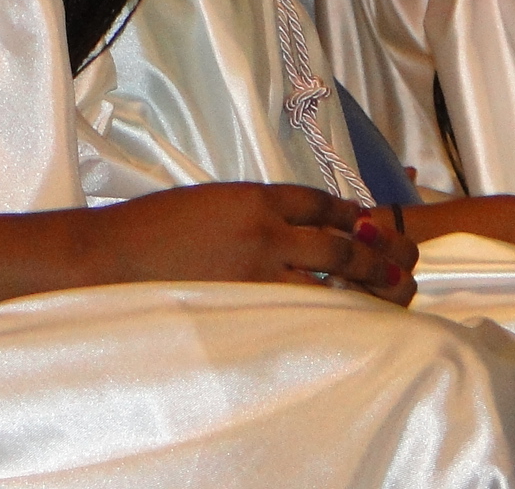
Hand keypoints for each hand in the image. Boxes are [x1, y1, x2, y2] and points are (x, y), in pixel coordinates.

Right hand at [94, 183, 418, 305]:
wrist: (112, 255)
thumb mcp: (208, 201)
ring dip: (365, 284)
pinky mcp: (249, 302)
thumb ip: (248, 211)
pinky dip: (330, 311)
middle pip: (339, 240)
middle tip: (402, 263)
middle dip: (375, 253)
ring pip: (331, 275)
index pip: (318, 201)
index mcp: (253, 196)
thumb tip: (280, 226)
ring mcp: (260, 269)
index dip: (349, 212)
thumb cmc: (149, 228)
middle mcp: (266, 229)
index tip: (368, 221)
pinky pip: (303, 307)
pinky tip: (346, 318)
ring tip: (392, 292)